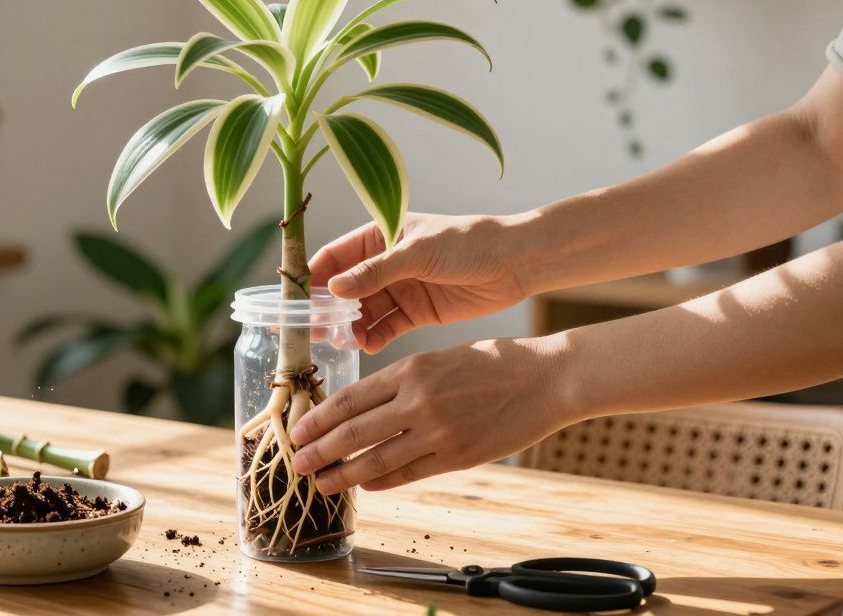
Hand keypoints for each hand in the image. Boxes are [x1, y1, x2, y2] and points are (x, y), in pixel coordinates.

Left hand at [288, 337, 573, 494]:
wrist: (546, 379)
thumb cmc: (495, 362)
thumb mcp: (441, 357)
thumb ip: (404, 381)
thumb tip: (366, 407)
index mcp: (411, 370)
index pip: (350, 399)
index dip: (319, 419)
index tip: (298, 430)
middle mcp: (418, 401)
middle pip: (354, 432)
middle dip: (319, 450)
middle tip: (296, 462)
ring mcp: (438, 431)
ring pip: (377, 458)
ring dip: (344, 474)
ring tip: (322, 482)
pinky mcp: (457, 456)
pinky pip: (409, 472)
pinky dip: (382, 480)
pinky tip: (366, 484)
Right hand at [309, 213, 528, 352]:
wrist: (515, 262)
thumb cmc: (467, 242)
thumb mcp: (418, 253)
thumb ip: (375, 272)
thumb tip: (333, 288)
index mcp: (378, 235)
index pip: (333, 257)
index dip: (311, 278)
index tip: (294, 302)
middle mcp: (383, 263)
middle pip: (342, 290)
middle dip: (326, 311)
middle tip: (312, 333)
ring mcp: (399, 289)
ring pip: (362, 313)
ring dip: (350, 328)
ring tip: (343, 344)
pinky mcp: (416, 312)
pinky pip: (386, 328)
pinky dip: (374, 338)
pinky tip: (367, 347)